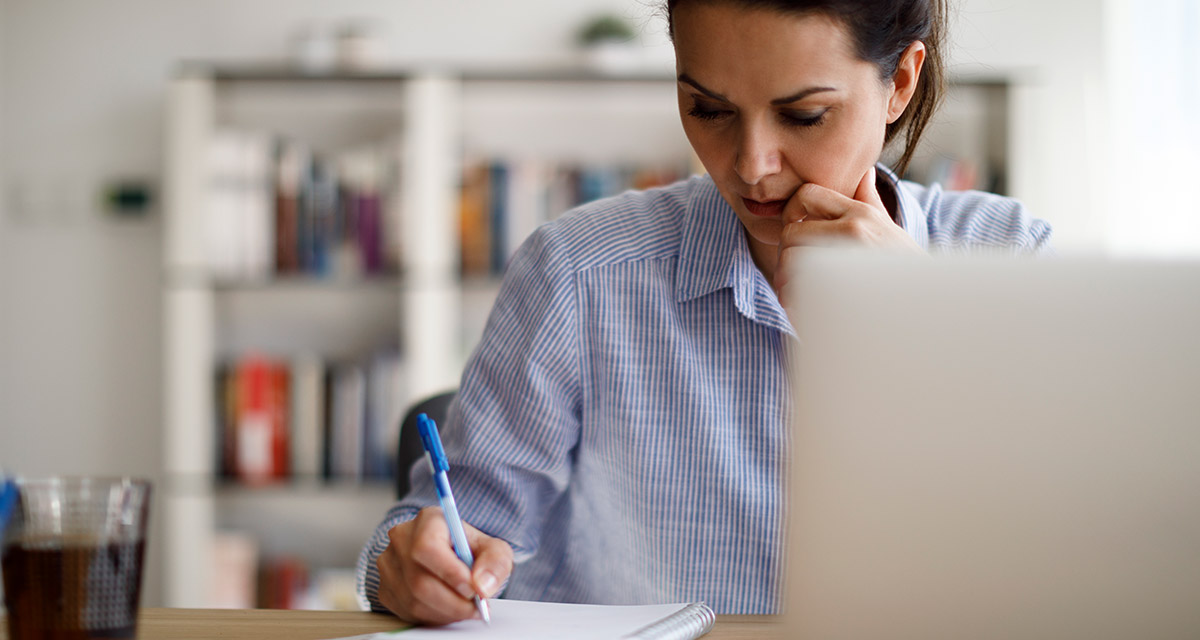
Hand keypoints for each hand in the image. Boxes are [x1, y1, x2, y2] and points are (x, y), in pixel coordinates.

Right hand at [376, 506, 513, 624]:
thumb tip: (483, 585)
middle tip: (476, 607)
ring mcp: (389, 564)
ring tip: (466, 608)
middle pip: (419, 580)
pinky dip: (433, 617)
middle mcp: (402, 538)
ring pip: (413, 600)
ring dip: (446, 612)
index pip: (427, 547)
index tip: (473, 589)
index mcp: (428, 520)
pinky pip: (406, 612)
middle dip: (453, 601)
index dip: (450, 573)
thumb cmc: (469, 550)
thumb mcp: (493, 549)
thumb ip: (495, 562)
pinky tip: (448, 609)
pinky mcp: (385, 588)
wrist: (452, 556)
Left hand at [774, 166, 922, 295]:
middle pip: (790, 232)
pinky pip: (796, 289)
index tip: (796, 233)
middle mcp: (854, 230)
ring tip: (795, 295)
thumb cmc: (906, 267)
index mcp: (861, 214)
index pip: (806, 194)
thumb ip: (870, 201)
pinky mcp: (840, 291)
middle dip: (785, 253)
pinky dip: (793, 302)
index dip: (791, 212)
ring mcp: (847, 259)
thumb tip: (865, 173)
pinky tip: (804, 310)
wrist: (929, 305)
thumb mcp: (890, 229)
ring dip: (784, 280)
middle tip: (790, 273)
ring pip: (789, 261)